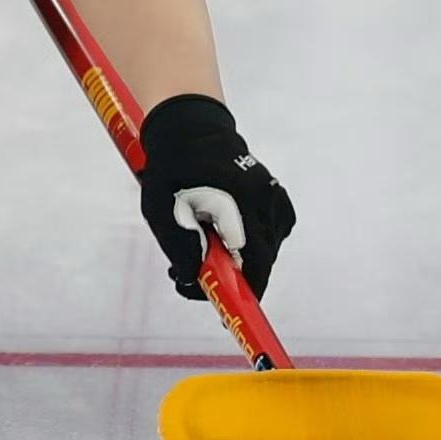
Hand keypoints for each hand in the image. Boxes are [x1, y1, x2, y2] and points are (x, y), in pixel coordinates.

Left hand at [133, 92, 293, 301]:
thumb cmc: (172, 172)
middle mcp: (265, 200)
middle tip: (201, 276)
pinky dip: (252, 242)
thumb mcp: (163, 210)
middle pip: (262, 261)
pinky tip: (228, 231)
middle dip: (236, 277)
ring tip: (208, 245)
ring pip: (266, 249)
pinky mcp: (276, 197)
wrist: (191, 130)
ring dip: (242, 258)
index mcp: (238, 202)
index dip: (246, 292)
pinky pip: (271, 234)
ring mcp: (274, 198)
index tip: (230, 309)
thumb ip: (180, 245)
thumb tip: (194, 280)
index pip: (254, 262)